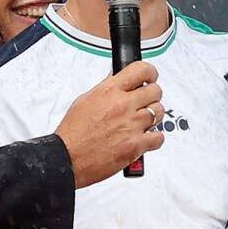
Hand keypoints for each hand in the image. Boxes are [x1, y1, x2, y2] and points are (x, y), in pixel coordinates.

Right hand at [55, 62, 165, 186]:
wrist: (68, 158)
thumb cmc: (73, 132)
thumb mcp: (85, 100)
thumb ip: (106, 87)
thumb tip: (117, 77)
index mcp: (109, 91)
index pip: (141, 70)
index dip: (150, 73)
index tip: (150, 78)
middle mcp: (122, 106)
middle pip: (155, 91)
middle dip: (152, 96)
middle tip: (144, 102)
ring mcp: (131, 125)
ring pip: (159, 112)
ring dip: (153, 116)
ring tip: (141, 121)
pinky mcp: (136, 145)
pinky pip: (159, 137)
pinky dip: (154, 138)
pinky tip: (143, 138)